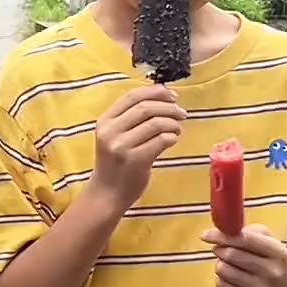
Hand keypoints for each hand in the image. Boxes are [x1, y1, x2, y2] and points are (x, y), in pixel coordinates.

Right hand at [91, 86, 185, 213]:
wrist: (107, 194)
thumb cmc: (115, 163)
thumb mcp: (115, 136)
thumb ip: (131, 118)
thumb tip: (164, 98)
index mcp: (105, 121)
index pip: (132, 96)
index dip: (156, 92)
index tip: (173, 96)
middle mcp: (110, 131)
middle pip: (146, 107)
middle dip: (169, 107)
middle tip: (182, 114)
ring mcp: (122, 146)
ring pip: (155, 123)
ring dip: (173, 123)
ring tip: (178, 129)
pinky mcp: (135, 161)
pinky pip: (160, 141)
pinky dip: (171, 138)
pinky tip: (172, 141)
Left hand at [202, 223, 286, 286]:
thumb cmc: (266, 256)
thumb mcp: (265, 237)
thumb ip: (245, 230)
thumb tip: (220, 231)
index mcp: (278, 251)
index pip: (245, 239)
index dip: (222, 235)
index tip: (205, 235)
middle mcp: (272, 272)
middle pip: (231, 255)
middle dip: (219, 249)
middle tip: (219, 248)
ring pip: (224, 270)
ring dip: (220, 264)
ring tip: (228, 264)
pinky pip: (221, 286)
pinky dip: (220, 278)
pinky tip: (229, 277)